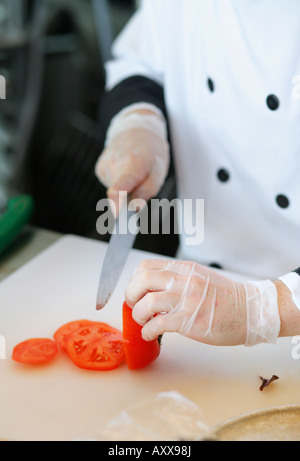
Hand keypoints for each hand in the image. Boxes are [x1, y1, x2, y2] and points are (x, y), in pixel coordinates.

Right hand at [95, 110, 169, 213]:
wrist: (136, 130)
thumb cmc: (150, 152)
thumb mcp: (158, 173)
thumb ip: (146, 192)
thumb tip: (134, 208)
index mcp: (132, 164)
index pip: (119, 187)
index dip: (117, 204)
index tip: (118, 216)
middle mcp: (114, 164)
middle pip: (117, 194)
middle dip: (127, 201)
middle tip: (139, 197)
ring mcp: (104, 166)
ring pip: (114, 190)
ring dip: (125, 190)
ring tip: (134, 175)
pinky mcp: (99, 169)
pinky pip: (110, 184)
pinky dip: (119, 184)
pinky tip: (125, 172)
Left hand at [125, 260, 280, 346]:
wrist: (250, 310)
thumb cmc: (226, 297)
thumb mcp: (199, 277)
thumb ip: (178, 279)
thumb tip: (154, 289)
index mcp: (184, 269)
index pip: (146, 266)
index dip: (134, 279)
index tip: (135, 291)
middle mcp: (183, 280)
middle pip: (142, 281)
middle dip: (130, 295)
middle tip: (132, 305)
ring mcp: (186, 300)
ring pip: (146, 303)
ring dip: (137, 315)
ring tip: (142, 321)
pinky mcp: (189, 321)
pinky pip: (157, 324)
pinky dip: (147, 331)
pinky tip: (150, 334)